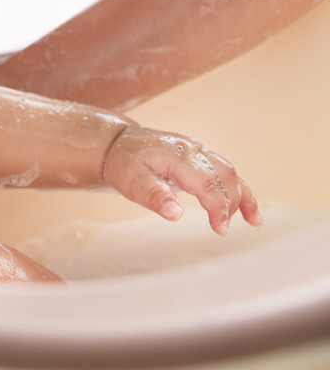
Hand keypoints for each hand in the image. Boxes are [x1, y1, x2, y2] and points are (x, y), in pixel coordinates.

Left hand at [103, 125, 263, 233]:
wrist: (118, 143)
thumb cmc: (125, 163)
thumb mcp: (132, 182)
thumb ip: (154, 196)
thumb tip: (175, 214)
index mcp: (178, 156)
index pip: (207, 183)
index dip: (218, 207)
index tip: (221, 229)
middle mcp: (193, 150)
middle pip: (224, 176)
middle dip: (230, 204)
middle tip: (223, 229)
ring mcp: (198, 151)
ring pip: (229, 172)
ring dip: (242, 196)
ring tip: (254, 221)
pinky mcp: (199, 155)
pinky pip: (224, 170)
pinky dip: (237, 188)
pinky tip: (247, 208)